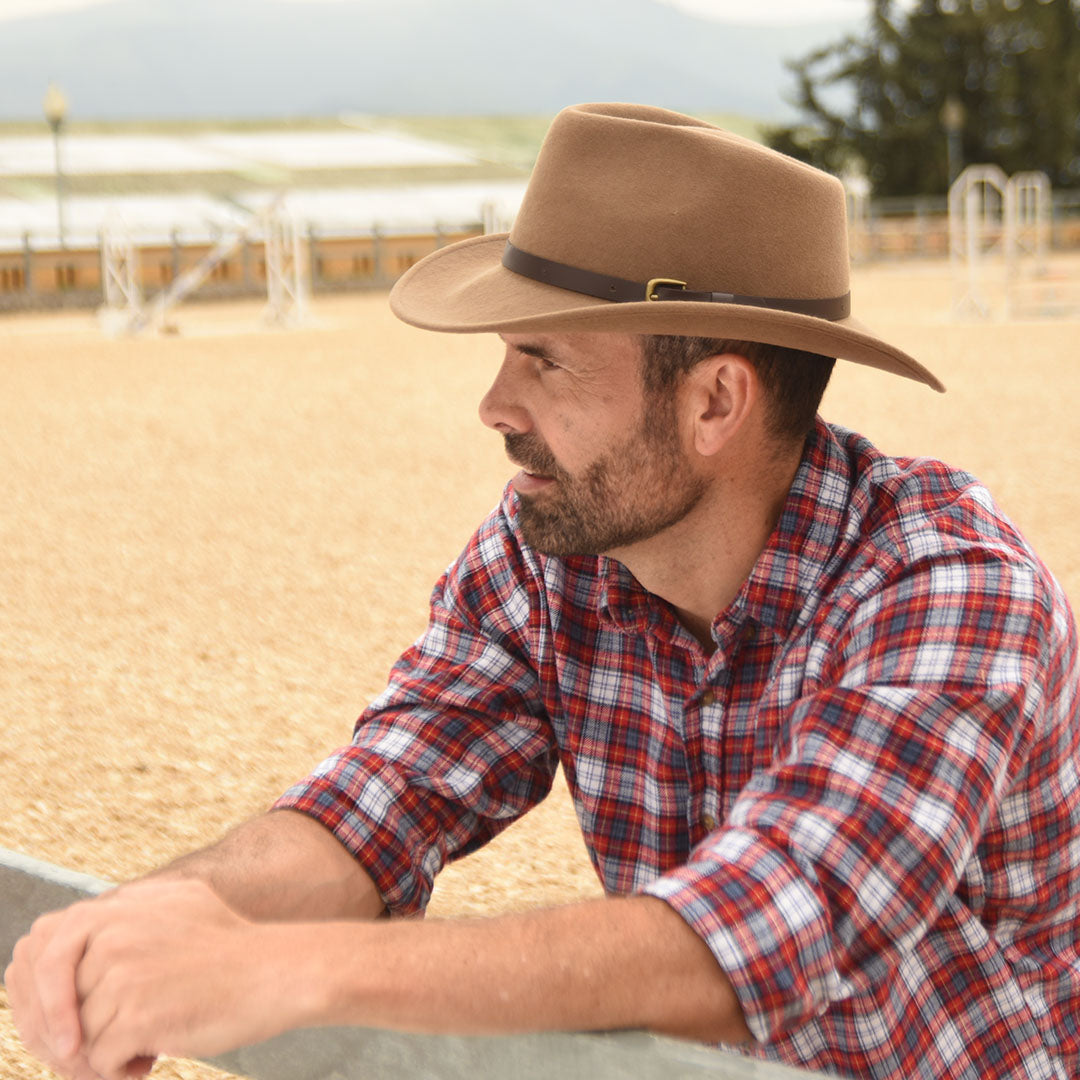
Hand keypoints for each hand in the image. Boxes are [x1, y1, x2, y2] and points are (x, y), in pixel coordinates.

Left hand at [7, 879, 299, 1079]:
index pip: (39, 947)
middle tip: (94, 1052)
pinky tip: (155, 1056)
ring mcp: (123, 972)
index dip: (36, 992)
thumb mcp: (177, 907)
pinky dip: (122, 1070)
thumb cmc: (232, 948)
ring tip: (147, 1045)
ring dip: (104, 1053)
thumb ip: (126, 918)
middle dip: (64, 1035)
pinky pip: (99, 1061)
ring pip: (77, 1037)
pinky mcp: (135, 1013)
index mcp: (119, 906)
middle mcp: (113, 932)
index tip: (57, 1022)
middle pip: (53, 1002)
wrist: (278, 971)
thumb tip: (72, 948)